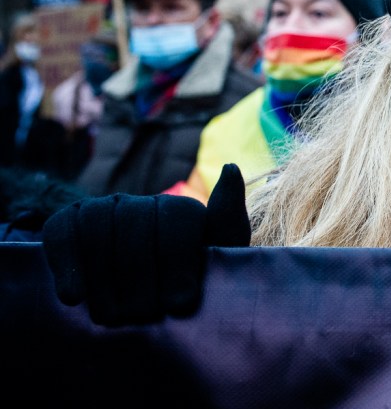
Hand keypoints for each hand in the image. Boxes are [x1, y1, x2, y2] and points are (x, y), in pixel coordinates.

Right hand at [42, 164, 249, 325]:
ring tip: (114, 316)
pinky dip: (67, 263)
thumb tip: (231, 168)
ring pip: (100, 228)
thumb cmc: (184, 294)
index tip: (180, 303)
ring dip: (105, 277)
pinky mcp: (68, 222)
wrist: (138, 318)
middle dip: (141, 276)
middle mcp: (143, 203)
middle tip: (143, 315)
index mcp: (183, 212)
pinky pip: (63, 232)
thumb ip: (228, 223)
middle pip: (137, 224)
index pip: (178, 218)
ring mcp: (105, 209)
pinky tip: (73, 297)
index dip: (178, 261)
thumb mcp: (216, 265)